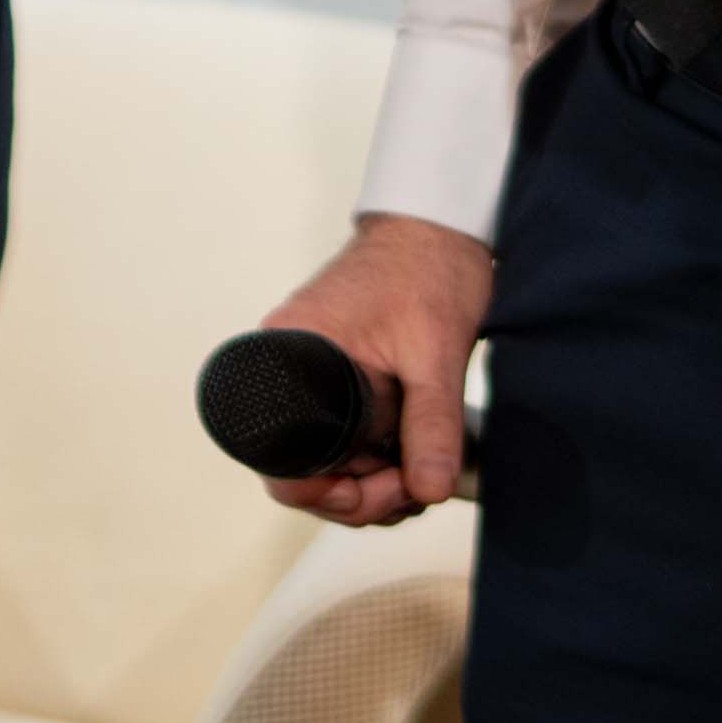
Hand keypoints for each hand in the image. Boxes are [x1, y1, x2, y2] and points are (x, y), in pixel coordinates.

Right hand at [247, 212, 493, 525]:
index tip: (378, 496)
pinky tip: (413, 459)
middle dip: (361, 496)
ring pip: (328, 461)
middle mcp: (290, 369)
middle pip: (303, 471)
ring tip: (420, 474)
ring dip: (373, 484)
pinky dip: (378, 461)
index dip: (325, 495)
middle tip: (413, 490)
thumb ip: (432, 424)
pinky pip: (345, 440)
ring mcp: (313, 377)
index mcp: (292, 354)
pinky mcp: (339, 381)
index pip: (280, 461)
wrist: (441, 226)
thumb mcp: (436, 352)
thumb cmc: (428, 268)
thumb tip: (431, 488)